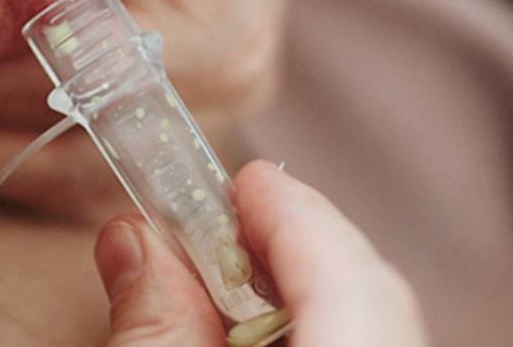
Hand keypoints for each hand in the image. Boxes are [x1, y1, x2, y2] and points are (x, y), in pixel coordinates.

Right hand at [97, 160, 428, 346]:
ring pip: (381, 321)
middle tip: (227, 227)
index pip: (338, 263)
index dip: (285, 208)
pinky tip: (274, 338)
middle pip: (372, 287)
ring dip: (311, 289)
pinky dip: (328, 329)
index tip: (236, 181)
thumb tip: (131, 237)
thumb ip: (152, 325)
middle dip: (299, 241)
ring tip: (238, 287)